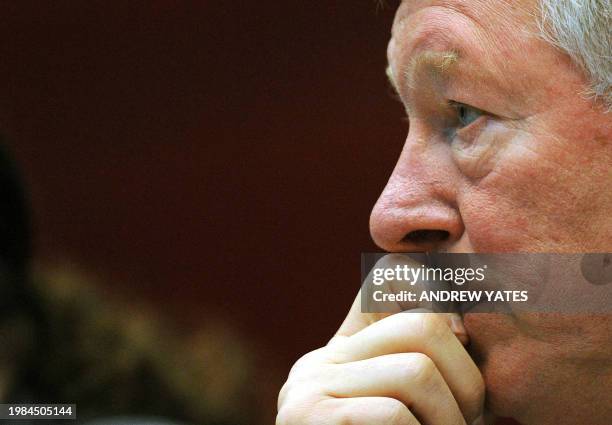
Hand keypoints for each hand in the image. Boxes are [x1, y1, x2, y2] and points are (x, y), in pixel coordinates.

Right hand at [277, 289, 484, 424]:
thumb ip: (416, 372)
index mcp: (338, 356)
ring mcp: (308, 390)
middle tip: (469, 421)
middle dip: (467, 379)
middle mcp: (318, 364)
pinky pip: (395, 411)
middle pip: (422, 327)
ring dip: (454, 419)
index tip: (465, 335)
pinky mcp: (311, 419)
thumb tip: (462, 326)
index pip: (386, 282)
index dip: (435, 293)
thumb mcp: (403, 416)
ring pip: (417, 370)